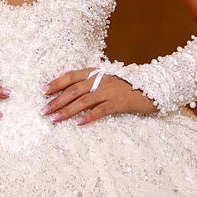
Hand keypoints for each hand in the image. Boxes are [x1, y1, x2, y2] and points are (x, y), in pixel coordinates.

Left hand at [42, 67, 156, 124]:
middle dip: (57, 100)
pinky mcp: (119, 102)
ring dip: (67, 110)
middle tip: (44, 110)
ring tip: (55, 119)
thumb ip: (92, 84)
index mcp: (96, 73)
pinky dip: (89, 116)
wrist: (152, 87)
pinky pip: (101, 110)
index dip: (57, 82)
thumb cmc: (128, 86)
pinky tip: (79, 123)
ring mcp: (110, 91)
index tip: (43, 90)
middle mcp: (101, 80)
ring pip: (84, 100)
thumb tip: (72, 94)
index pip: (72, 76)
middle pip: (74, 90)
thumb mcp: (108, 81)